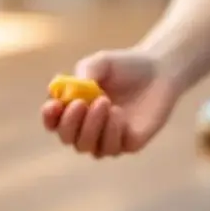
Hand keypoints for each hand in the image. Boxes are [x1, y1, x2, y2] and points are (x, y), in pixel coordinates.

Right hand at [41, 49, 179, 157]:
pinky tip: (118, 113)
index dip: (49, 117)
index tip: (54, 105)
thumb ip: (85, 73)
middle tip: (81, 103)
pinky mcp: (128, 144)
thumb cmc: (126, 65)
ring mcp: (107, 138)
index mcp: (75, 107)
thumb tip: (68, 90)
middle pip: (67, 138)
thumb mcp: (101, 62)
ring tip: (106, 102)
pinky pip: (111, 148)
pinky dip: (110, 132)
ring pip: (87, 147)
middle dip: (70, 123)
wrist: (160, 72)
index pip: (53, 121)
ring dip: (92, 127)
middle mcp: (88, 126)